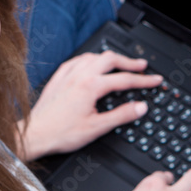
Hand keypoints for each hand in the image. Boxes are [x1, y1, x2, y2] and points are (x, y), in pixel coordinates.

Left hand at [18, 51, 161, 160]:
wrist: (35, 134)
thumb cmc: (61, 133)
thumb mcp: (97, 127)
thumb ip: (121, 115)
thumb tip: (140, 107)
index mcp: (91, 86)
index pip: (124, 79)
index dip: (143, 80)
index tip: (155, 80)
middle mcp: (79, 75)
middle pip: (110, 59)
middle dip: (129, 62)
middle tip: (142, 67)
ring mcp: (67, 75)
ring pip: (93, 56)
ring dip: (109, 58)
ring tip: (120, 64)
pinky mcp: (58, 78)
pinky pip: (77, 61)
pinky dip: (90, 60)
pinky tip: (91, 64)